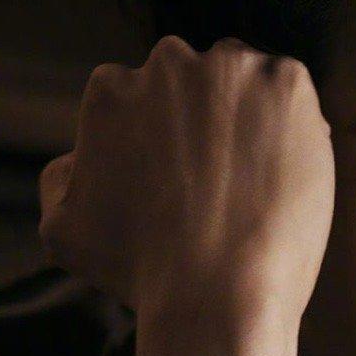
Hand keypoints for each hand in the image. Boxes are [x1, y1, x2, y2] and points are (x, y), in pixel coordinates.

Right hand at [37, 35, 335, 324]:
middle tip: (219, 186)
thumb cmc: (139, 273)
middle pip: (194, 84)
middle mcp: (169, 62)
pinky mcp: (288, 85)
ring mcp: (232, 69)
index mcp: (111, 88)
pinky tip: (283, 181)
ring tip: (254, 188)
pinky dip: (295, 131)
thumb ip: (60, 179)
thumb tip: (78, 157)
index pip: (141, 99)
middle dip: (205, 124)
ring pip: (246, 87)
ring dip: (251, 121)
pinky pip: (295, 98)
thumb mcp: (62, 230)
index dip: (162, 143)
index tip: (179, 183)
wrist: (216, 293)